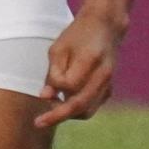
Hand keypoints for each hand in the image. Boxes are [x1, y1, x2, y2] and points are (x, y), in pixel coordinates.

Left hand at [34, 8, 125, 129]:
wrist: (105, 26)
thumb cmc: (77, 35)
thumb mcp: (59, 48)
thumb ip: (53, 73)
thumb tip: (45, 97)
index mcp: (90, 60)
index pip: (70, 85)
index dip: (54, 90)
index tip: (42, 93)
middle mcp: (103, 75)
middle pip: (80, 106)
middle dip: (58, 116)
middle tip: (38, 122)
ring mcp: (109, 84)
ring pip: (87, 111)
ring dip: (68, 114)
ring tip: (51, 108)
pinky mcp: (109, 89)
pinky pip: (91, 106)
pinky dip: (77, 109)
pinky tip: (63, 102)